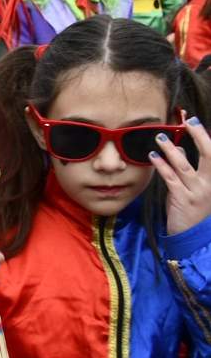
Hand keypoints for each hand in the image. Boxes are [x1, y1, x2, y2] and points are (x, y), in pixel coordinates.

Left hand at [151, 117, 210, 235]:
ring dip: (171, 149)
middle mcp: (210, 183)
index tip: (193, 121)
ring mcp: (197, 192)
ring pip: (185, 165)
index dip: (204, 135)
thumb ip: (188, 170)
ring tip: (160, 137)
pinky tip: (152, 156)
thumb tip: (178, 148)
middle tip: (187, 121)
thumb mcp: (195, 188)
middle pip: (209, 154)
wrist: (192, 237)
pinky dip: (161, 166)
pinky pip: (171, 179)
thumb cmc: (192, 210)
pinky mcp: (182, 199)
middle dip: (199, 135)